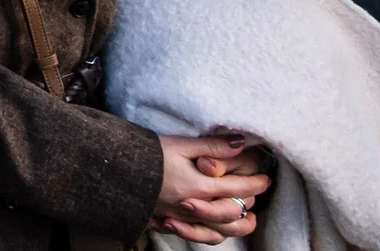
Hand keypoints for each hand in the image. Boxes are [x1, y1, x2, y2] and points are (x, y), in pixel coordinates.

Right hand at [152, 134, 269, 243]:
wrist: (113, 170)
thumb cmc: (146, 155)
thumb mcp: (180, 144)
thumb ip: (213, 146)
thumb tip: (242, 144)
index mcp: (201, 187)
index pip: (240, 188)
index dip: (257, 182)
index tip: (265, 176)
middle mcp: (195, 207)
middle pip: (235, 211)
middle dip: (250, 200)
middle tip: (257, 189)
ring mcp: (184, 218)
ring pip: (222, 230)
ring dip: (239, 225)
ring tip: (248, 217)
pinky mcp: (172, 222)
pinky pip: (201, 237)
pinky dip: (215, 235)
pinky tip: (219, 228)